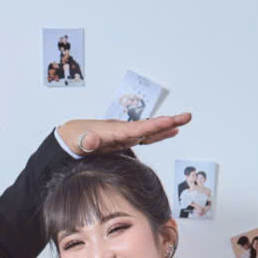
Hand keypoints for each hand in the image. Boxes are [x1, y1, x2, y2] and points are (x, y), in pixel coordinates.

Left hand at [58, 112, 191, 156]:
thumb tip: (89, 139)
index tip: (170, 122)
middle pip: (149, 126)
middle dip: (167, 122)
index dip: (154, 126)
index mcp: (114, 131)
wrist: (70, 136)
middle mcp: (123, 131)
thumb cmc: (73, 139)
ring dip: (167, 126)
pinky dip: (158, 134)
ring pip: (150, 130)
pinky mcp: (124, 140)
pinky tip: (171, 132)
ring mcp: (125, 135)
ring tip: (184, 121)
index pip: (138, 129)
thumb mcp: (77, 141)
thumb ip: (85, 141)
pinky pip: (145, 137)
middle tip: (187, 116)